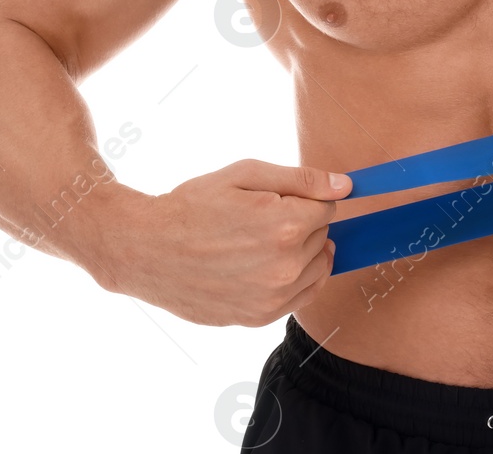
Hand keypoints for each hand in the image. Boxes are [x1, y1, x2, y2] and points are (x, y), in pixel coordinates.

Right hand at [98, 158, 351, 326]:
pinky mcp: (259, 318)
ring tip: (258, 242)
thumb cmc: (193, 206)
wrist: (147, 250)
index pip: (328, 207)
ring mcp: (273, 298)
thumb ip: (301, 180)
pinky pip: (301, 297)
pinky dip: (292, 280)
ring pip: (317, 267)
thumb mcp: (244, 174)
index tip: (275, 199)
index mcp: (287, 226)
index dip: (303, 199)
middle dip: (301, 223)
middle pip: (322, 236)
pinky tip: (261, 266)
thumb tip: (345, 185)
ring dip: (300, 253)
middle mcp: (286, 267)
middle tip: (258, 219)